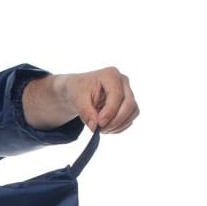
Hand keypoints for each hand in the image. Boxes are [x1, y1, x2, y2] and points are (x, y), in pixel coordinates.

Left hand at [23, 67, 138, 132]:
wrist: (74, 90)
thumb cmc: (73, 90)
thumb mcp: (75, 98)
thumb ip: (86, 111)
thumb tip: (95, 126)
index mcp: (111, 75)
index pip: (118, 97)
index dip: (110, 113)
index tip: (98, 125)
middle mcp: (124, 81)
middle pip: (130, 105)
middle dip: (116, 121)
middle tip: (100, 130)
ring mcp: (129, 92)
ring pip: (133, 113)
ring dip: (118, 126)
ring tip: (100, 129)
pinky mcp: (129, 103)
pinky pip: (131, 119)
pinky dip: (120, 127)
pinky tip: (105, 128)